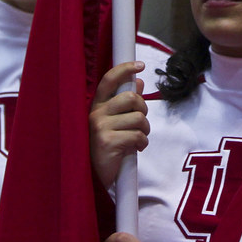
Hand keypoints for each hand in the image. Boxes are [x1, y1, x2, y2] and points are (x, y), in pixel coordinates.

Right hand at [89, 61, 149, 184]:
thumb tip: (138, 82)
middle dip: (143, 110)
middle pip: (132, 98)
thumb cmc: (107, 146)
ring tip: (137, 139)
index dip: (124, 69)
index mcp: (97, 106)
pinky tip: (135, 149)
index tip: (139, 65)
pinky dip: (142, 143)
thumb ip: (125, 102)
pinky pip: (138, 135)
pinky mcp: (107, 142)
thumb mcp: (115, 122)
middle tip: (140, 123)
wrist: (96, 176)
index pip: (109, 81)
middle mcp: (95, 113)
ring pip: (138, 118)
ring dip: (145, 130)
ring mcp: (100, 127)